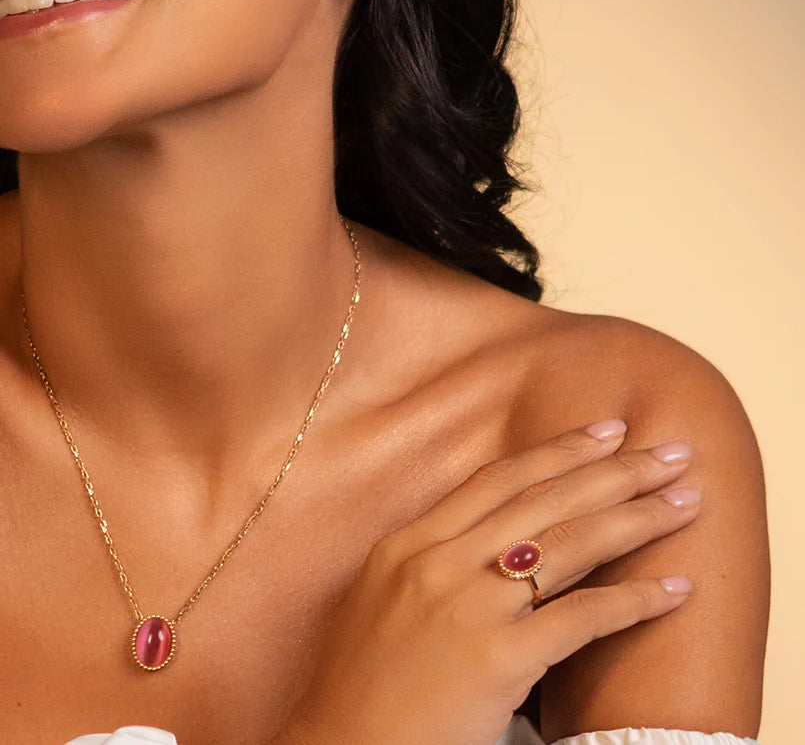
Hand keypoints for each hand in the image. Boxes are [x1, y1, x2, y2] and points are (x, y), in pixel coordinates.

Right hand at [276, 419, 699, 744]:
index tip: (604, 432)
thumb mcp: (382, 598)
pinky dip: (632, 602)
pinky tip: (672, 590)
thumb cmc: (361, 683)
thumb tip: (493, 542)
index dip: (557, 452)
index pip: (497, 480)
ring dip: (635, 519)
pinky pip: (579, 618)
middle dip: (614, 471)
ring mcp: (465, 606)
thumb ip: (432, 560)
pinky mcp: (495, 660)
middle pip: (542, 499)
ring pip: (568, 545)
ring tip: (684, 502)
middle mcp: (437, 560)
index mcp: (408, 543)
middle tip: (667, 452)